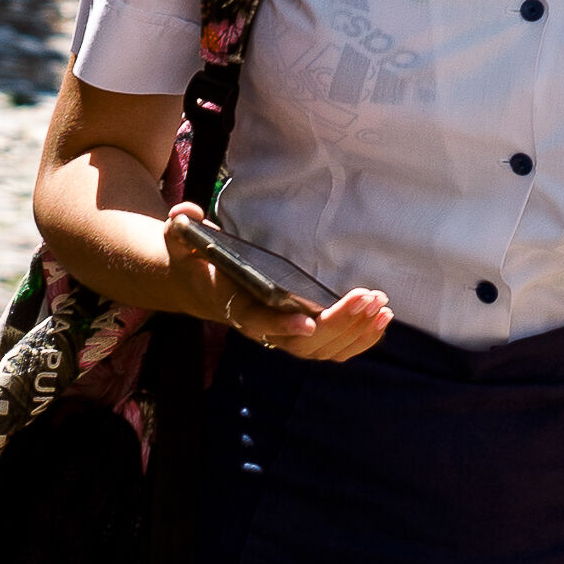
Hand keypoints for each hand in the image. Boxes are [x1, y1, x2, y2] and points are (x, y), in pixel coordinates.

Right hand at [163, 203, 391, 362]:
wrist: (204, 288)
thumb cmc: (197, 261)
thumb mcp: (181, 241)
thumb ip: (182, 229)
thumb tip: (185, 213)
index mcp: (235, 307)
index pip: (258, 323)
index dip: (281, 325)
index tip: (308, 322)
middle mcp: (262, 329)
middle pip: (304, 342)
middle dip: (339, 323)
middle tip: (368, 297)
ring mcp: (283, 337)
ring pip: (323, 350)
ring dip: (356, 332)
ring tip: (381, 306)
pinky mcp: (301, 337)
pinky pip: (333, 350)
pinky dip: (360, 340)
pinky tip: (382, 320)